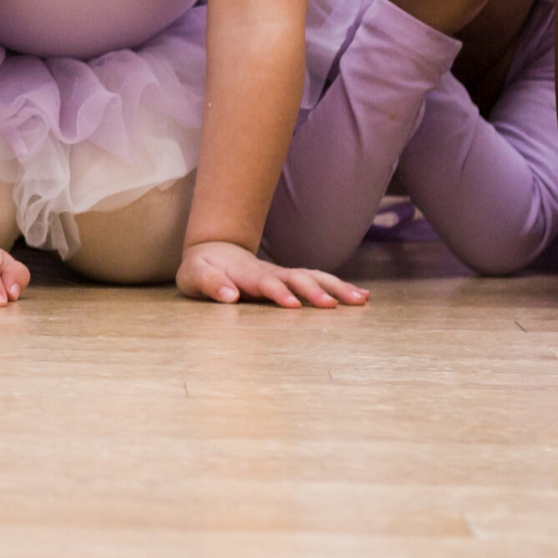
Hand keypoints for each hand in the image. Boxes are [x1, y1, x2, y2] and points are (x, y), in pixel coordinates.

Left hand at [176, 240, 367, 308]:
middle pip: (297, 279)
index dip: (279, 293)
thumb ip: (211, 284)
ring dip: (336, 288)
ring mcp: (283, 275)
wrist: (213, 251)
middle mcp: (270, 273)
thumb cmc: (201, 269)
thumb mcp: (195, 276)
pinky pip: (318, 281)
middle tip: (335, 306)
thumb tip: (230, 297)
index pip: (266, 284)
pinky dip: (339, 288)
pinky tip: (361, 297)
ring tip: (360, 300)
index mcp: (246, 274)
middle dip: (316, 291)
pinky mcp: (290, 281)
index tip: (293, 306)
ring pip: (313, 277)